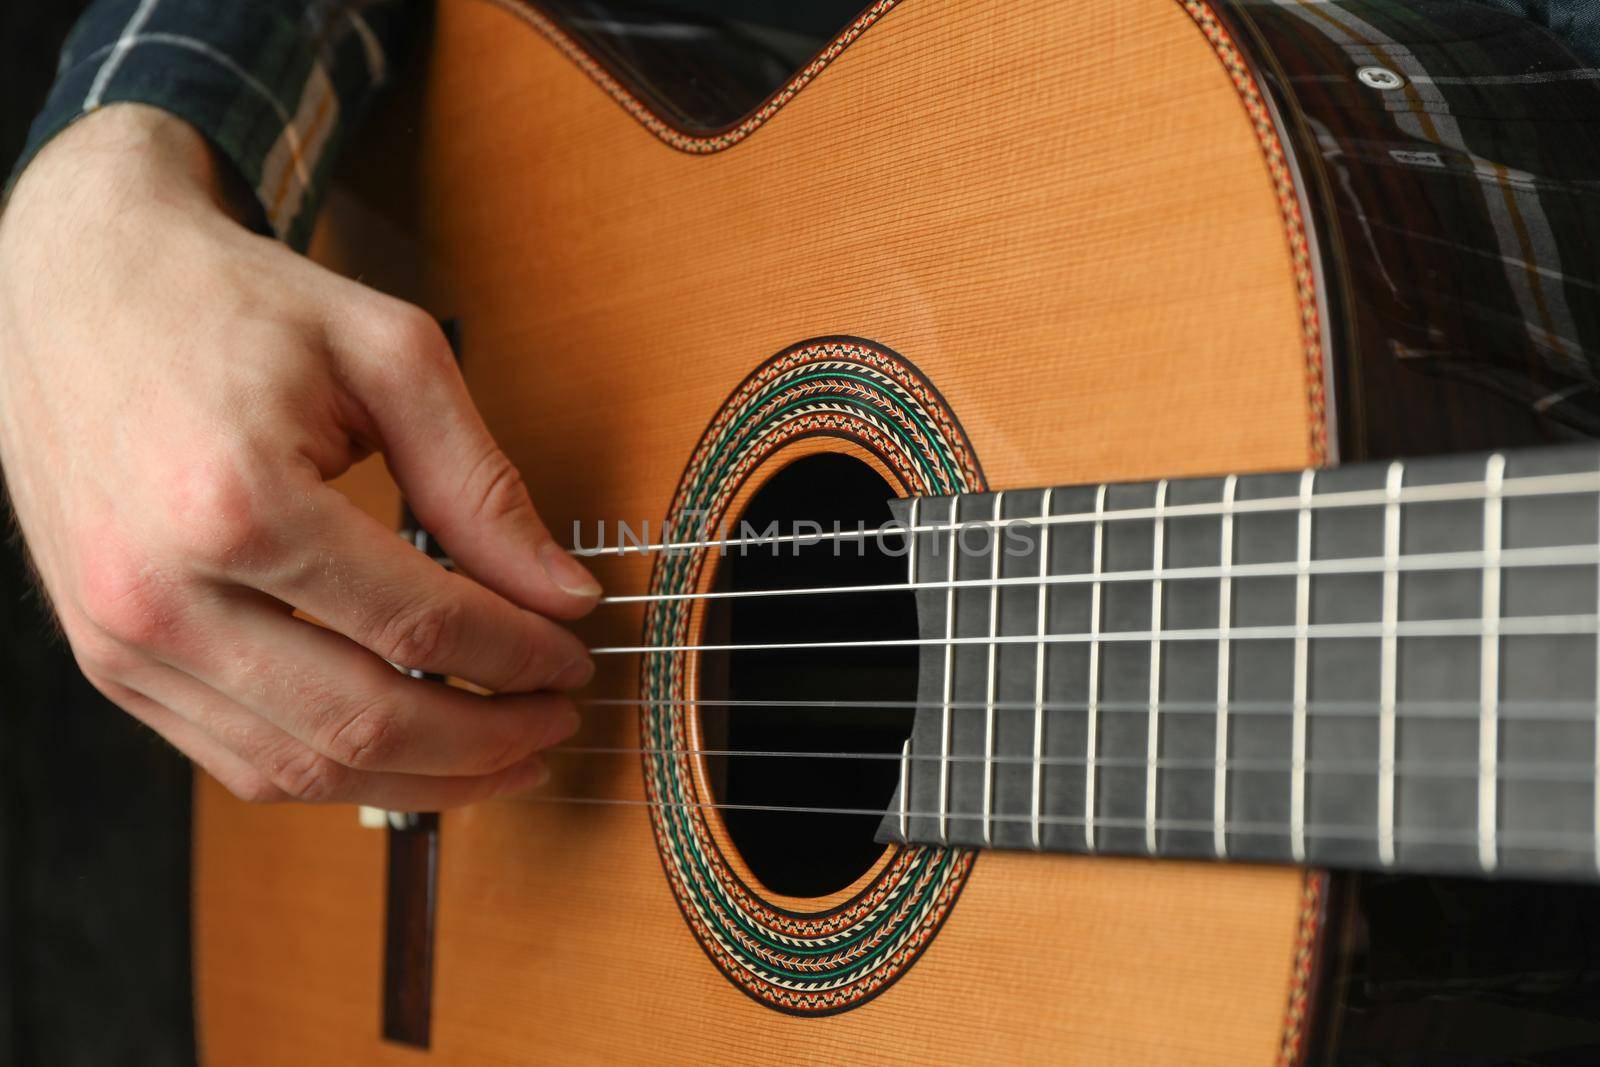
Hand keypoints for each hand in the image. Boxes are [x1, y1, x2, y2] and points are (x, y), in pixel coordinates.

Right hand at [0, 105, 600, 808]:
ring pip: (300, 770)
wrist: (71, 283)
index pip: (421, 624)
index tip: (574, 654)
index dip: (518, 655)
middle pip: (364, 722)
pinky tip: (409, 752)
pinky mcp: (109, 662)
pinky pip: (237, 761)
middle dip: (486, 738)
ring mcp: (122, 640)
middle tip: (555, 722)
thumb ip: (481, 485)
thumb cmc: (225, 301)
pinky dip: (336, 773)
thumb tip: (563, 592)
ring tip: (504, 757)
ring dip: (421, 779)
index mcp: (237, 501)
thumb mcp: (386, 356)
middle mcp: (161, 591)